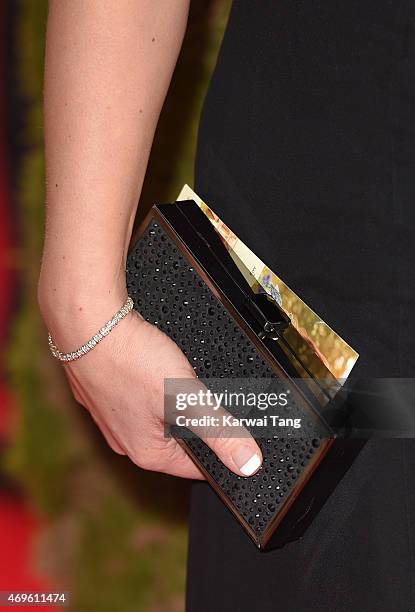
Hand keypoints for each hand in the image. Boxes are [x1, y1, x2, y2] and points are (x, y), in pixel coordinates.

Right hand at [47, 302, 262, 478]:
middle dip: (200, 423)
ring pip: (160, 416)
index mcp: (146, 452)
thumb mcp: (185, 396)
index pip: (196, 467)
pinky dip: (155, 386)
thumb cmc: (128, 358)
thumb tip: (248, 463)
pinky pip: (141, 396)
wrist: (87, 321)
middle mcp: (125, 439)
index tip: (241, 437)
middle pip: (178, 441)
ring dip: (178, 402)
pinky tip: (160, 369)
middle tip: (217, 400)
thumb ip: (218, 429)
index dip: (223, 451)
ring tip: (189, 382)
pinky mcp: (106, 390)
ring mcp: (112, 414)